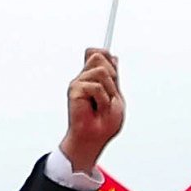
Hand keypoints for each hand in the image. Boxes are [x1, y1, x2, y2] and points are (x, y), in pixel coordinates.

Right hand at [63, 48, 124, 172]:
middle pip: (99, 56)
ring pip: (101, 71)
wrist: (96, 138)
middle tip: (109, 96)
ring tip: (102, 105)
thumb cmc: (105, 122)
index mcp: (94, 78)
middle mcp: (84, 77)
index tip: (114, 70)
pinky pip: (97, 87)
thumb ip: (113, 77)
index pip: (97, 53)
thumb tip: (113, 57)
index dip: (106, 55)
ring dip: (108, 91)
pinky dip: (103, 100)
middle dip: (112, 76)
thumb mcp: (116, 96)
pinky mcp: (74, 90)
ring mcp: (78, 83)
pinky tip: (97, 109)